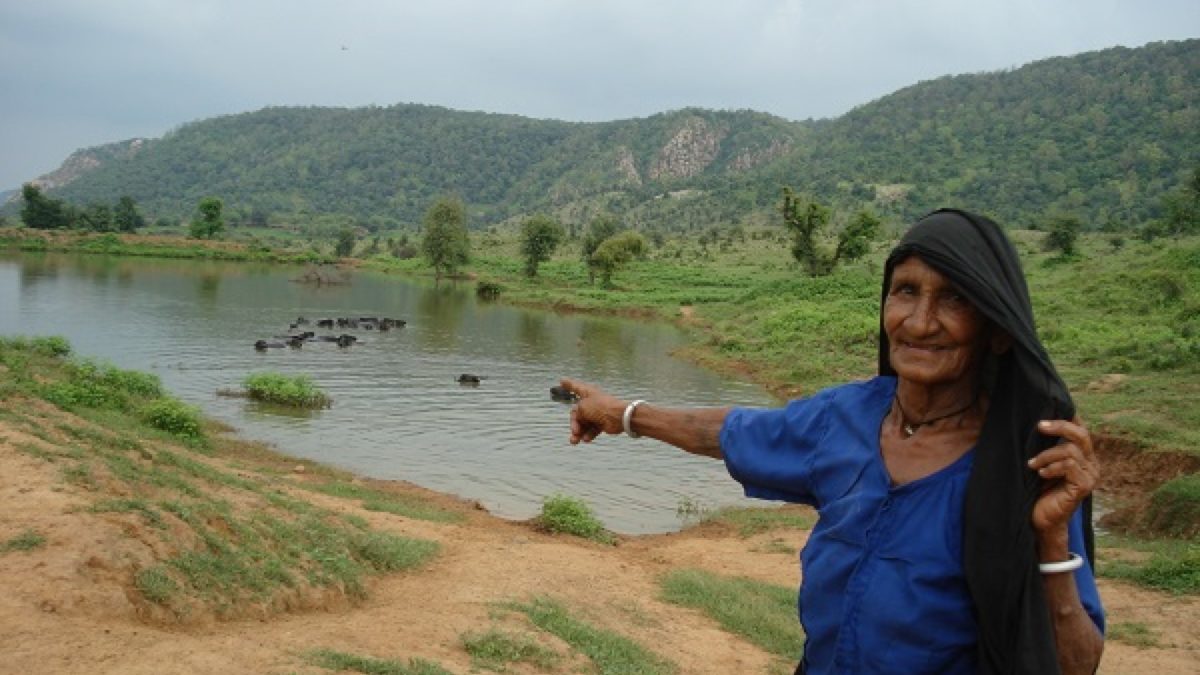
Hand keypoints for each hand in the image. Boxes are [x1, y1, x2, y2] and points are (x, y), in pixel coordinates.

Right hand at [560, 378, 625, 444]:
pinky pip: (592, 429)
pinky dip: (589, 434)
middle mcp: (591, 402)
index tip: (562, 381)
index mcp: (587, 393)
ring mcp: (596, 413)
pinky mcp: (602, 423)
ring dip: (579, 433)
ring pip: (584, 424)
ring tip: (574, 441)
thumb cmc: (599, 407)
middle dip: (574, 423)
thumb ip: (576, 413)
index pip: (575, 387)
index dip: (568, 384)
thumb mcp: (582, 408)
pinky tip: (586, 439)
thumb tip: (578, 421)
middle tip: (574, 431)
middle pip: (577, 413)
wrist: (618, 417)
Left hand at [1029, 416, 1098, 540]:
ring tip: (1032, 464)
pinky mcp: (1084, 486)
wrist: (1041, 519)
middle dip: (1059, 427)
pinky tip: (1041, 474)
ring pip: (1070, 451)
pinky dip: (1052, 467)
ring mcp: (1090, 475)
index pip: (1081, 430)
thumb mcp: (1043, 463)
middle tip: (1039, 426)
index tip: (1050, 411)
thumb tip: (1037, 423)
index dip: (1068, 418)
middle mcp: (1091, 464)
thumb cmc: (1039, 491)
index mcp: (1084, 456)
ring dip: (1046, 455)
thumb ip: (1047, 447)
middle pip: (1081, 435)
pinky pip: (1069, 466)